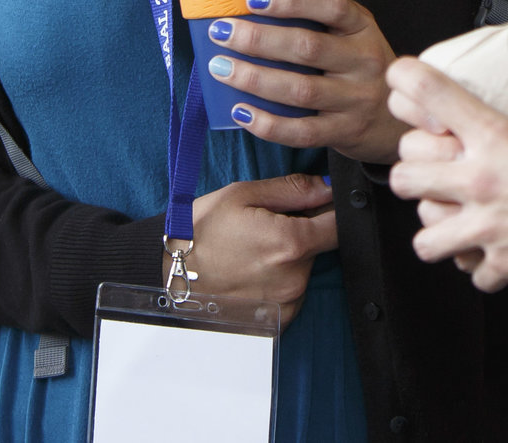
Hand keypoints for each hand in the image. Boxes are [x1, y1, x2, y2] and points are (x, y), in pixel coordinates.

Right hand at [180, 174, 337, 323]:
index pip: (338, 224)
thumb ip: (292, 190)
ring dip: (289, 258)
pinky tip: (251, 271)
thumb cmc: (200, 232)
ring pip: (304, 269)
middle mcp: (295, 278)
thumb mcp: (242, 196)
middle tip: (266, 226)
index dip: (328, 209)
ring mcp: (287, 303)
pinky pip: (291, 292)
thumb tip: (326, 186)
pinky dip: (278, 280)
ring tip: (253, 251)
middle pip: (319, 246)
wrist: (169, 276)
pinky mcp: (278, 320)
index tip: (312, 205)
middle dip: (302, 232)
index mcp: (291, 243)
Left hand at [206, 0, 410, 163]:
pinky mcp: (347, 132)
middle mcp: (364, 61)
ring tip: (222, 69)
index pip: (330, 6)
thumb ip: (320, 26)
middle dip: (257, 38)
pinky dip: (268, 123)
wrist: (401, 122)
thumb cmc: (365, 72)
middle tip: (221, 32)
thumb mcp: (355, 39)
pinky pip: (302, 131)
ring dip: (254, 78)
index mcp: (363, 29)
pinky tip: (242, 112)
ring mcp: (357, 99)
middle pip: (306, 47)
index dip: (291, 0)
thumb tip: (254, 11)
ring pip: (299, 89)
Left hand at [385, 56, 507, 292]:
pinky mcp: (501, 263)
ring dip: (436, 230)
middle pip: (404, 174)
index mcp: (498, 138)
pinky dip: (479, 267)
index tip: (401, 81)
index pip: (432, 96)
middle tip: (430, 175)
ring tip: (453, 225)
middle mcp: (482, 180)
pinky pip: (469, 271)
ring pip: (423, 235)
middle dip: (412, 175)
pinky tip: (493, 256)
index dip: (407, 81)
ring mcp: (486, 226)